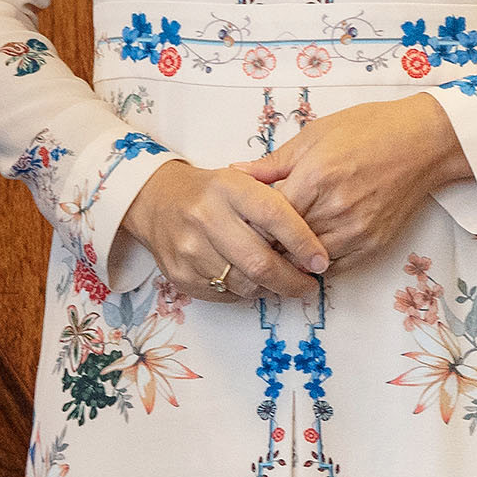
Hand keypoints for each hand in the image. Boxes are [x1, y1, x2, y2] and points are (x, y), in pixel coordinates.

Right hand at [129, 156, 330, 302]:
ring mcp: (190, 249)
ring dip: (271, 288)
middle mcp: (206, 217)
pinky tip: (253, 281)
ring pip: (245, 284)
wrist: (156, 201)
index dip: (302, 242)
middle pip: (260, 261)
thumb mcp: (241, 180)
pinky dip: (246, 293)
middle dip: (292, 280)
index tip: (320, 260)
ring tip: (282, 282)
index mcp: (228, 188)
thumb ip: (275, 203)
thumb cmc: (211, 192)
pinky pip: (226, 295)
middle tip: (309, 284)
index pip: (274, 215)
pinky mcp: (181, 276)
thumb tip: (312, 242)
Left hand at [241, 96, 473, 279]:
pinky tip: (309, 253)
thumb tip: (236, 172)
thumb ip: (274, 161)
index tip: (240, 224)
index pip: (268, 218)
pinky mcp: (374, 244)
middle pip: (285, 243)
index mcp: (314, 178)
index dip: (251, 223)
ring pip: (308, 261)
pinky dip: (318, 263)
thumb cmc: (368, 129)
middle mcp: (334, 209)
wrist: (423, 142)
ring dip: (292, 258)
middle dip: (267, 244)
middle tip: (252, 243)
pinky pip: (336, 267)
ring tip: (278, 251)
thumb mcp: (315, 134)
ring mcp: (356, 230)